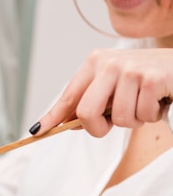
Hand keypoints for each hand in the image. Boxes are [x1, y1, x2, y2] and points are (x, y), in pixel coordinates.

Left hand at [31, 48, 172, 136]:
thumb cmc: (145, 79)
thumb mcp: (114, 85)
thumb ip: (92, 102)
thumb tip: (67, 123)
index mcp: (95, 63)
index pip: (68, 96)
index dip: (52, 117)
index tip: (37, 132)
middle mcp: (109, 63)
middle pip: (86, 113)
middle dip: (98, 128)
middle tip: (110, 125)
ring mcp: (130, 70)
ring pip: (119, 118)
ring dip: (133, 121)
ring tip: (142, 105)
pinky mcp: (152, 78)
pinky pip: (142, 115)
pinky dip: (150, 116)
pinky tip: (157, 100)